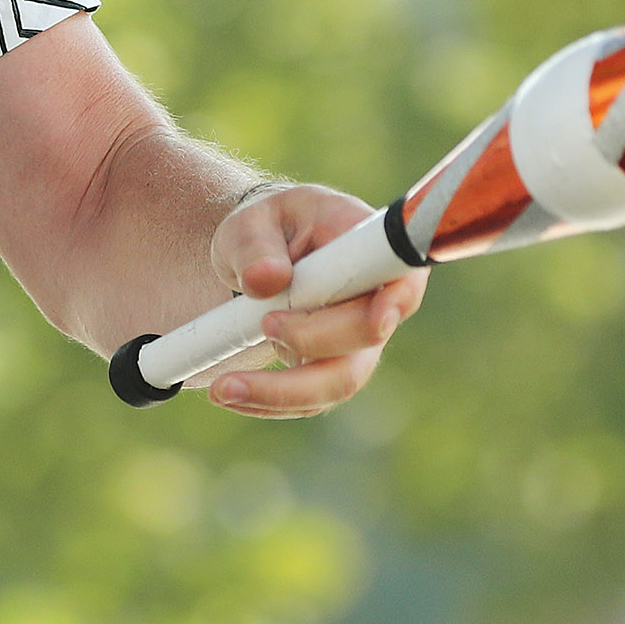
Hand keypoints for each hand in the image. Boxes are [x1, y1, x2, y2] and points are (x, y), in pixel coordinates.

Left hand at [203, 184, 425, 418]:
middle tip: (263, 325)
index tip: (378, 319)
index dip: (397, 301)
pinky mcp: (333, 366)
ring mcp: (359, 338)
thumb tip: (266, 279)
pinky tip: (230, 394)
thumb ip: (254, 245)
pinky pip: (311, 397)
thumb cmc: (266, 229)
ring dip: (282, 391)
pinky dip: (268, 401)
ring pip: (340, 380)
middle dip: (312, 340)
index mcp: (365, 244)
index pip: (401, 276)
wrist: (261, 254)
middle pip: (367, 337)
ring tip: (224, 388)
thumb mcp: (250, 222)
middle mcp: (375, 297)